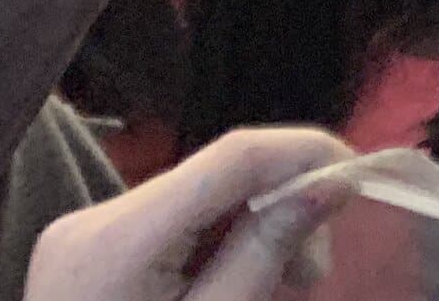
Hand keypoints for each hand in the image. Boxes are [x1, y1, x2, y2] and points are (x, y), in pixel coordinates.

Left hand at [25, 126, 350, 300]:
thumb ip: (267, 251)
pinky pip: (170, 223)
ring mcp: (80, 234)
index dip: (306, 153)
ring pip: (198, 198)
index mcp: (118, 240)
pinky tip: (231, 281)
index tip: (359, 184)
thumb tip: (334, 183)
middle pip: (216, 177)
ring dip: (250, 229)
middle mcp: (91, 219)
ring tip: (276, 286)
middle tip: (313, 275)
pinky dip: (213, 243)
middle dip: (280, 210)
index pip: (233, 155)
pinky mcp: (83, 251)